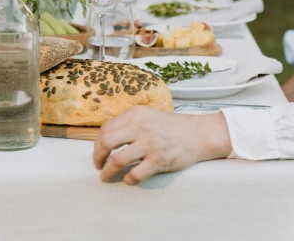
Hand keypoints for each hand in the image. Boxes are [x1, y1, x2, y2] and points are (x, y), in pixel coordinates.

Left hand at [93, 106, 231, 185]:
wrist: (197, 133)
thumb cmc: (171, 127)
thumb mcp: (147, 116)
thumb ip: (129, 124)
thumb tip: (107, 140)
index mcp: (135, 114)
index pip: (106, 128)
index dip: (97, 144)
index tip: (98, 152)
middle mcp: (140, 126)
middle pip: (106, 141)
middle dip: (97, 157)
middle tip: (98, 165)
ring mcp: (149, 143)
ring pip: (117, 160)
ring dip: (107, 172)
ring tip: (106, 177)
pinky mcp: (158, 160)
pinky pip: (135, 174)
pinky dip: (128, 180)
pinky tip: (128, 179)